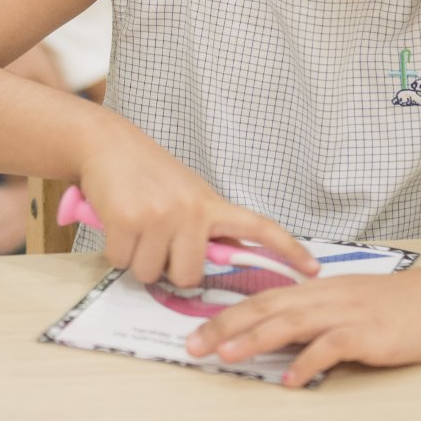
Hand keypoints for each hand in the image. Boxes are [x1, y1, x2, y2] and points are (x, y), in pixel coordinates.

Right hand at [78, 149, 317, 287]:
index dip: (288, 250)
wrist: (107, 143)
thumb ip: (206, 226)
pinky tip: (116, 223)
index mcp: (211, 205)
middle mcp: (191, 210)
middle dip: (167, 269)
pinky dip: (115, 250)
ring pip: (150, 273)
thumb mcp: (187, 193)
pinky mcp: (129, 220)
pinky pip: (121, 262)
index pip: (259, 227)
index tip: (313, 270)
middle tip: (156, 242)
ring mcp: (161, 215)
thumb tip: (223, 261)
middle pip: (189, 276)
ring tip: (134, 227)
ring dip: (137, 259)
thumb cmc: (146, 173)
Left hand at [184, 269, 420, 387]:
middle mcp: (323, 298)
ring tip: (228, 355)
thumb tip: (271, 334)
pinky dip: (309, 362)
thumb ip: (308, 315)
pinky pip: (332, 346)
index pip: (260, 299)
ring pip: (291, 323)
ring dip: (256, 339)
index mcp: (313, 290)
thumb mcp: (341, 302)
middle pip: (265, 308)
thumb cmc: (391, 305)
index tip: (196, 333)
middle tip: (195, 345)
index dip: (225, 316)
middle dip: (226, 326)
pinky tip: (291, 380)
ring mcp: (345, 314)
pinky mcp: (368, 333)